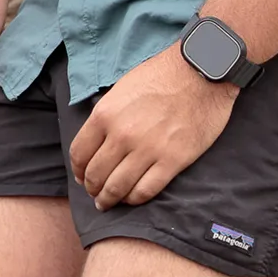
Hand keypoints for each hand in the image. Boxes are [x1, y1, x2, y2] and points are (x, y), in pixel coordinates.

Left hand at [69, 46, 238, 207]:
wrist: (199, 73)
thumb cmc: (159, 77)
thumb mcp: (119, 91)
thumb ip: (105, 117)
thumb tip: (96, 141)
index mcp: (104, 115)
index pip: (79, 153)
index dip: (78, 170)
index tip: (81, 177)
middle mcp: (121, 135)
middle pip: (96, 174)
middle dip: (92, 188)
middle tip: (95, 194)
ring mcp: (147, 149)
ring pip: (118, 187)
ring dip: (110, 199)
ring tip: (108, 203)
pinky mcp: (173, 160)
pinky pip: (147, 190)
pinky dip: (135, 199)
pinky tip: (132, 198)